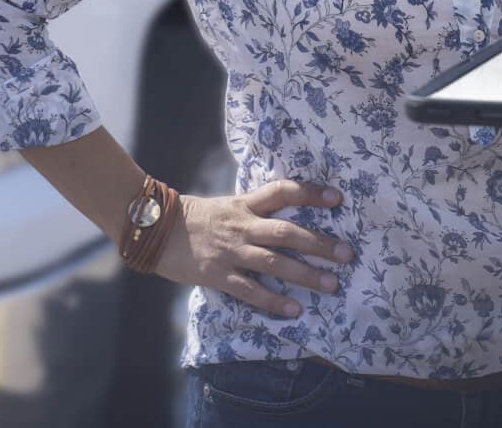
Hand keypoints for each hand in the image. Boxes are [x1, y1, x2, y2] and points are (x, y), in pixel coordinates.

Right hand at [155, 178, 353, 318]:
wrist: (155, 229)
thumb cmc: (194, 218)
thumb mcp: (227, 207)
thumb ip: (253, 212)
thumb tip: (284, 218)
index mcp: (245, 204)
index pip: (282, 192)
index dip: (310, 193)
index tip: (337, 198)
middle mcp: (242, 225)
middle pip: (287, 231)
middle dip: (318, 243)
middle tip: (346, 254)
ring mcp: (231, 251)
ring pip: (274, 262)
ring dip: (305, 274)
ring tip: (331, 284)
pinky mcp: (218, 275)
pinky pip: (250, 290)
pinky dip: (273, 301)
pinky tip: (293, 310)